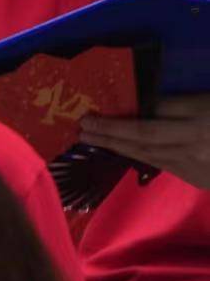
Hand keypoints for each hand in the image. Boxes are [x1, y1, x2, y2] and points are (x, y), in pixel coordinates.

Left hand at [82, 95, 209, 189]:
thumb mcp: (206, 102)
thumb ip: (176, 105)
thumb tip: (141, 107)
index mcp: (201, 117)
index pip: (156, 111)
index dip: (124, 114)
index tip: (97, 110)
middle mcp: (196, 142)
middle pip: (145, 136)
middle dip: (110, 131)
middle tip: (83, 125)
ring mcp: (197, 164)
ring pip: (149, 155)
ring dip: (117, 146)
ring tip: (90, 139)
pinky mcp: (198, 178)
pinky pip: (162, 165)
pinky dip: (138, 157)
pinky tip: (120, 150)